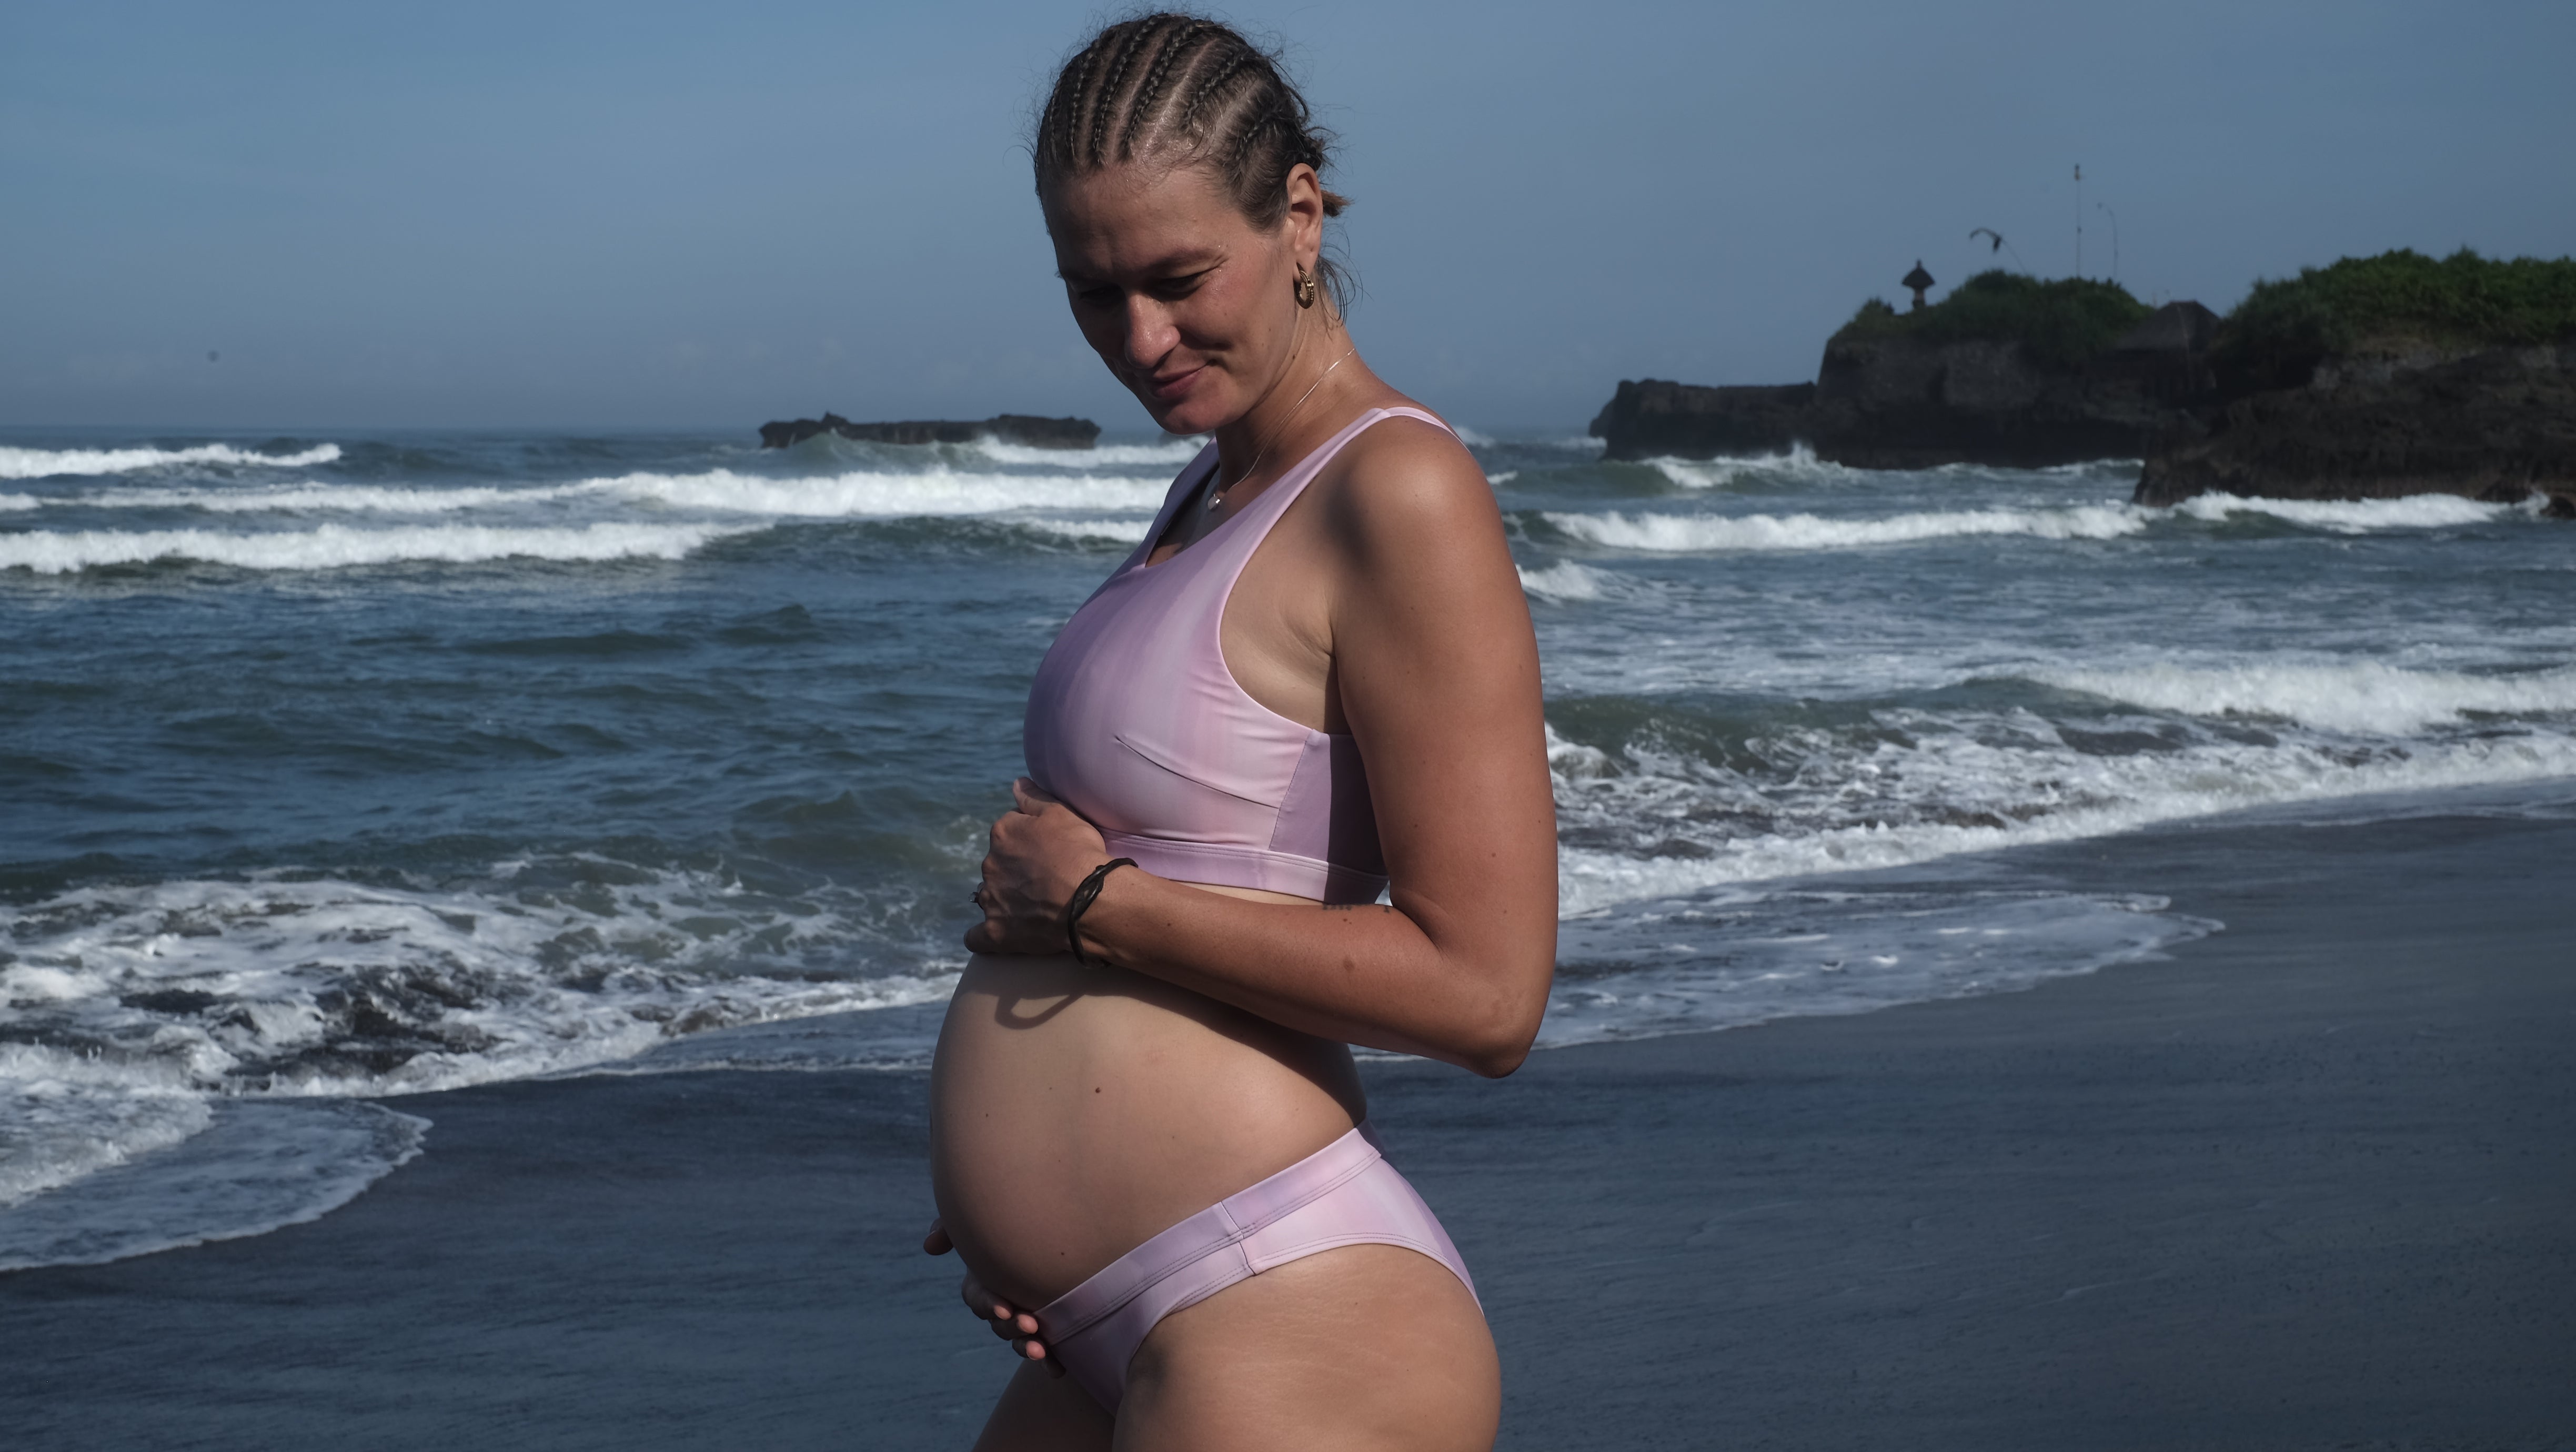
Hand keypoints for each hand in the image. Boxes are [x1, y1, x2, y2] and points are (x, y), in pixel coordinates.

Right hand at [923, 1217, 1062, 1373]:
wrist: (1059, 1236)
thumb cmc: (1011, 1223)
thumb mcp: (980, 1222)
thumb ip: (952, 1227)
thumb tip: (929, 1246)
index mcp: (985, 1282)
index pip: (979, 1298)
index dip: (989, 1304)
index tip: (1003, 1308)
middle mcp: (1003, 1304)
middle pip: (999, 1324)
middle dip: (1012, 1327)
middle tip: (1030, 1324)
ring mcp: (1025, 1317)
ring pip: (1019, 1340)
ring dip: (1026, 1348)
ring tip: (1039, 1350)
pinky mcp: (1048, 1329)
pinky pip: (1046, 1350)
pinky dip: (1049, 1362)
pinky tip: (1057, 1370)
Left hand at [966, 777, 1113, 955]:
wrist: (1090, 900)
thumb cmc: (1079, 853)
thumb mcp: (1062, 813)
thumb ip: (1034, 797)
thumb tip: (1015, 783)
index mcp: (1003, 834)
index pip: (1008, 832)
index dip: (1029, 841)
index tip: (1048, 851)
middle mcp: (990, 865)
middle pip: (998, 864)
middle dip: (1015, 870)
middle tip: (1045, 879)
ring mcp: (991, 901)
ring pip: (989, 896)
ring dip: (1003, 899)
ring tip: (1032, 906)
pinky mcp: (996, 933)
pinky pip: (977, 937)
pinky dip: (983, 936)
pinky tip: (996, 934)